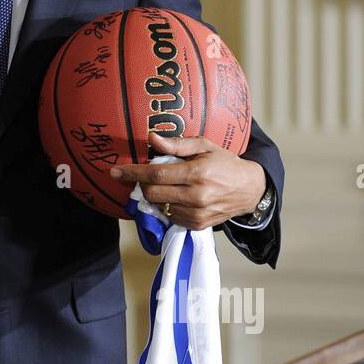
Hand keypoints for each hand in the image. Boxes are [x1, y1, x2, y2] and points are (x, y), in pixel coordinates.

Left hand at [109, 129, 266, 229]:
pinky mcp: (198, 225)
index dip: (132, 172)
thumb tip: (152, 138)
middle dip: (143, 184)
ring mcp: (197, 214)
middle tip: (147, 175)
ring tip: (170, 185)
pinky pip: (170, 217)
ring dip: (156, 195)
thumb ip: (177, 144)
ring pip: (159, 206)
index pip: (156, 174)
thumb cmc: (225, 163)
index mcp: (197, 173)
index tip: (115, 170)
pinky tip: (177, 197)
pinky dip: (167, 206)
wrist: (249, 189)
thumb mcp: (205, 146)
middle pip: (153, 193)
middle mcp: (196, 196)